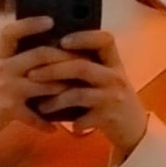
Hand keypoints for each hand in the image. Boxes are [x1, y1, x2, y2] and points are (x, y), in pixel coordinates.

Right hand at [0, 16, 76, 149]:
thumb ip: (15, 65)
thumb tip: (44, 56)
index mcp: (0, 58)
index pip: (12, 32)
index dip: (31, 24)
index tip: (51, 20)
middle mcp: (2, 69)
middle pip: (38, 55)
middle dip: (64, 58)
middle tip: (84, 61)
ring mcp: (5, 89)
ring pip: (42, 84)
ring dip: (64, 89)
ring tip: (80, 93)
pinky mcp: (7, 110)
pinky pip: (33, 116)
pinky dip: (45, 124)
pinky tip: (56, 129)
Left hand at [27, 29, 149, 157]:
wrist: (134, 129)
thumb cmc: (113, 99)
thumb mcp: (107, 78)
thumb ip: (89, 65)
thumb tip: (52, 53)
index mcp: (114, 62)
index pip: (104, 40)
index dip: (83, 37)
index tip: (62, 41)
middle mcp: (116, 77)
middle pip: (81, 67)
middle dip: (53, 70)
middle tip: (31, 74)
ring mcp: (113, 98)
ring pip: (78, 94)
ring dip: (55, 100)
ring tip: (40, 106)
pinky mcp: (109, 118)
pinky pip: (82, 118)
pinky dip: (69, 121)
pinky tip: (59, 124)